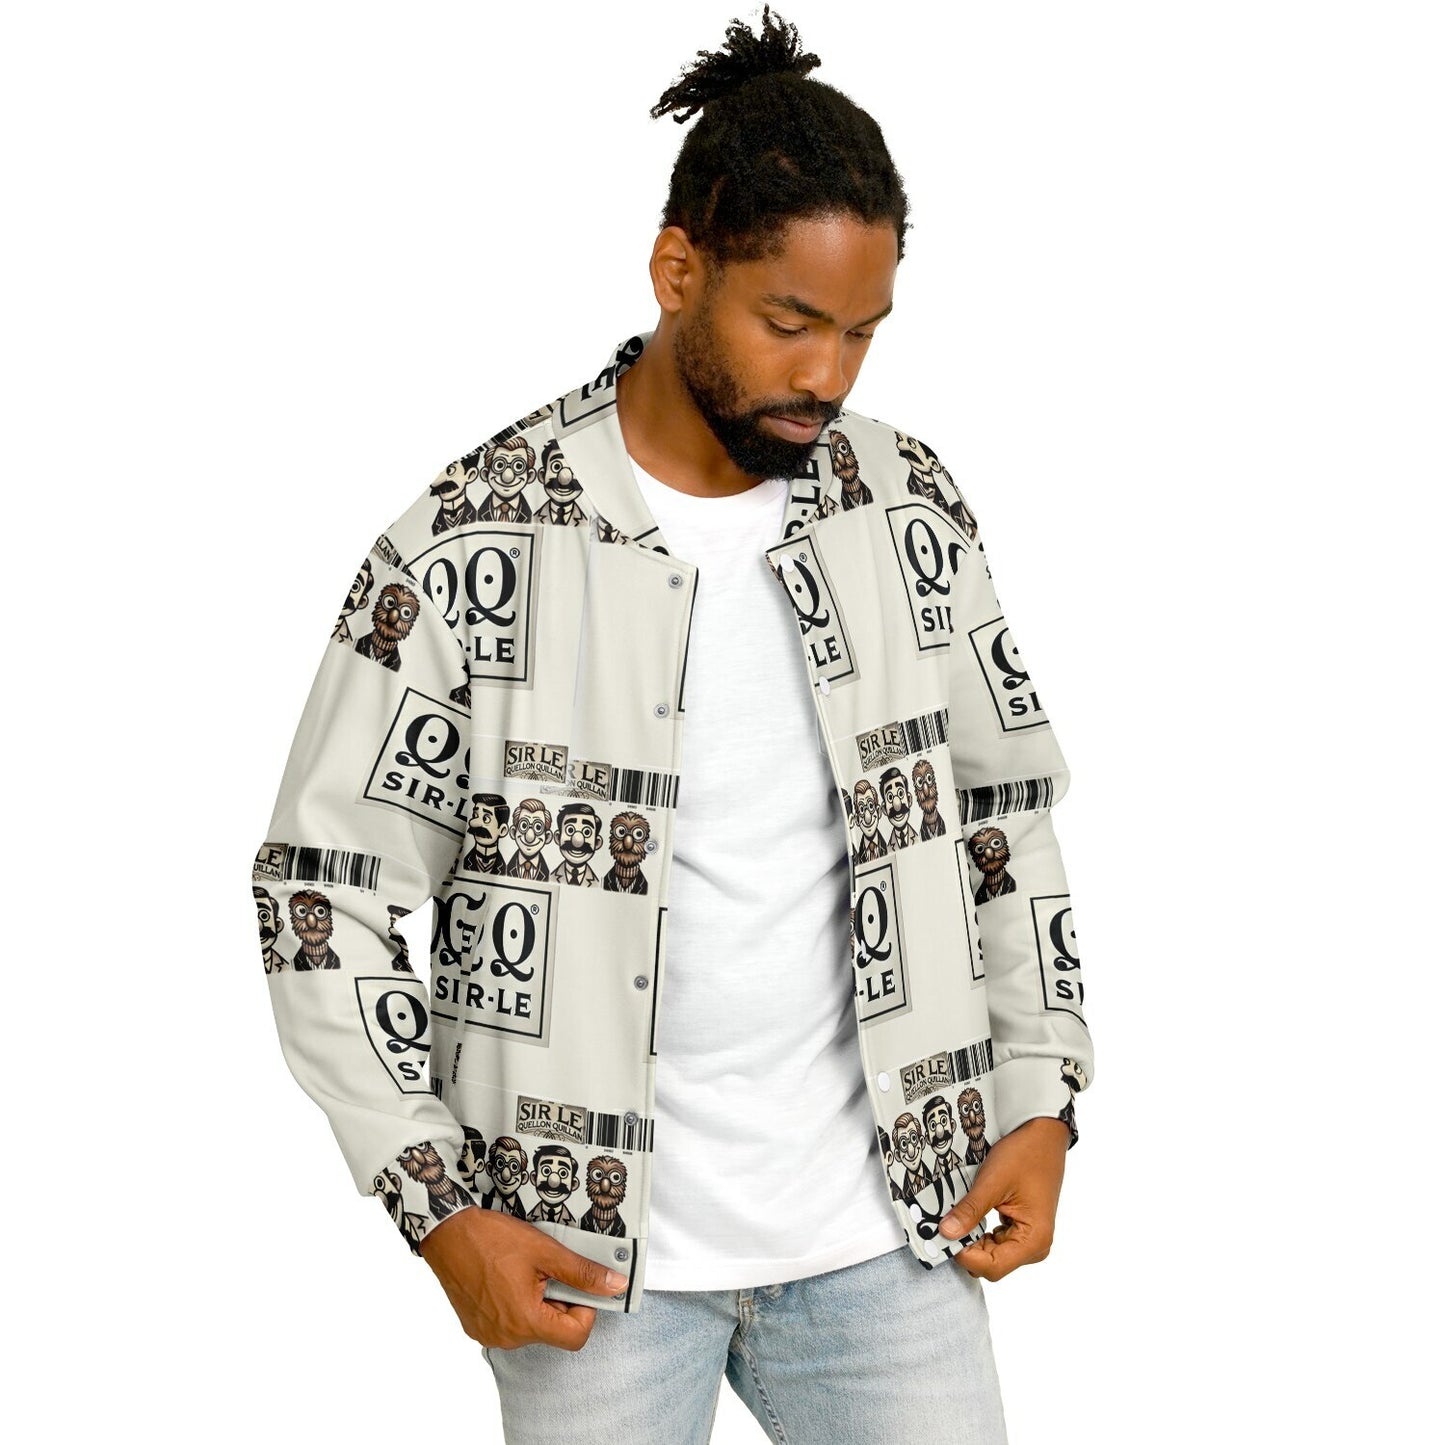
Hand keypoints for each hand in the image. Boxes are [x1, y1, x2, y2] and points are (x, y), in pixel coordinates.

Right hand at [418, 1206, 627, 1350]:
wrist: (448, 1233)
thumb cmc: (492, 1239)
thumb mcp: (546, 1251)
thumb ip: (582, 1273)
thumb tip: (615, 1286)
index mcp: (526, 1322)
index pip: (576, 1337)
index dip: (585, 1310)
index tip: (577, 1286)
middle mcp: (506, 1338)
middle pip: (553, 1330)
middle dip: (559, 1301)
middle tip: (546, 1270)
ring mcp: (488, 1335)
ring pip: (531, 1326)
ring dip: (537, 1302)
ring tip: (523, 1272)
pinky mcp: (476, 1327)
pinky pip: (509, 1324)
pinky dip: (515, 1304)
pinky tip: (506, 1279)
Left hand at [939, 1115, 1069, 1280]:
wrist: (1043, 1136)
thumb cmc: (1025, 1155)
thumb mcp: (992, 1182)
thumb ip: (969, 1211)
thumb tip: (945, 1233)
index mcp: (1034, 1240)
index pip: (993, 1267)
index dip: (965, 1256)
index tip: (944, 1236)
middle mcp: (1035, 1246)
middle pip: (992, 1263)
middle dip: (966, 1247)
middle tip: (945, 1225)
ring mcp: (1029, 1240)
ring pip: (992, 1254)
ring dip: (971, 1240)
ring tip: (956, 1218)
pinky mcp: (1022, 1230)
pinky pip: (996, 1242)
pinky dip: (979, 1233)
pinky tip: (969, 1216)